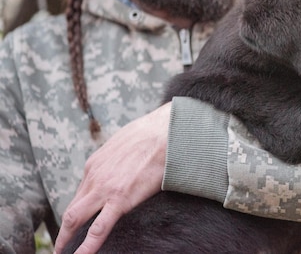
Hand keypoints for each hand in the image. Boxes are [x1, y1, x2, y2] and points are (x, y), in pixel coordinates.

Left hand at [54, 102, 170, 253]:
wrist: (166, 131)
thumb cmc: (151, 134)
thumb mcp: (124, 143)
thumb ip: (117, 159)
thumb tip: (123, 165)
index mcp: (95, 163)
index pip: (81, 194)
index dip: (77, 211)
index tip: (77, 223)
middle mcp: (94, 176)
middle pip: (72, 209)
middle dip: (64, 231)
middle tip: (62, 246)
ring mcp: (104, 188)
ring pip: (76, 219)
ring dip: (67, 239)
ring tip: (65, 253)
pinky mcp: (120, 198)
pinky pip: (98, 228)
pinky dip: (87, 246)